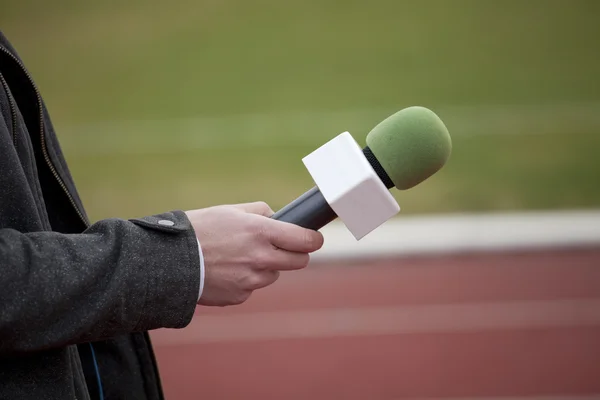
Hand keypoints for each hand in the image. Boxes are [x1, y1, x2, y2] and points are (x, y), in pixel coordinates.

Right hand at [185, 202, 323, 306]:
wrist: (169, 260)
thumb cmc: (198, 230)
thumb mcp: (230, 211)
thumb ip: (260, 212)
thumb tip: (278, 218)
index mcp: (261, 232)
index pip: (306, 240)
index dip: (313, 239)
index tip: (313, 239)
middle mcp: (261, 258)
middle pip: (299, 262)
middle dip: (295, 254)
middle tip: (283, 248)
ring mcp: (252, 280)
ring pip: (273, 275)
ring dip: (265, 267)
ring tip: (238, 257)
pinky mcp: (240, 296)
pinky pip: (252, 288)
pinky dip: (245, 280)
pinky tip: (226, 271)